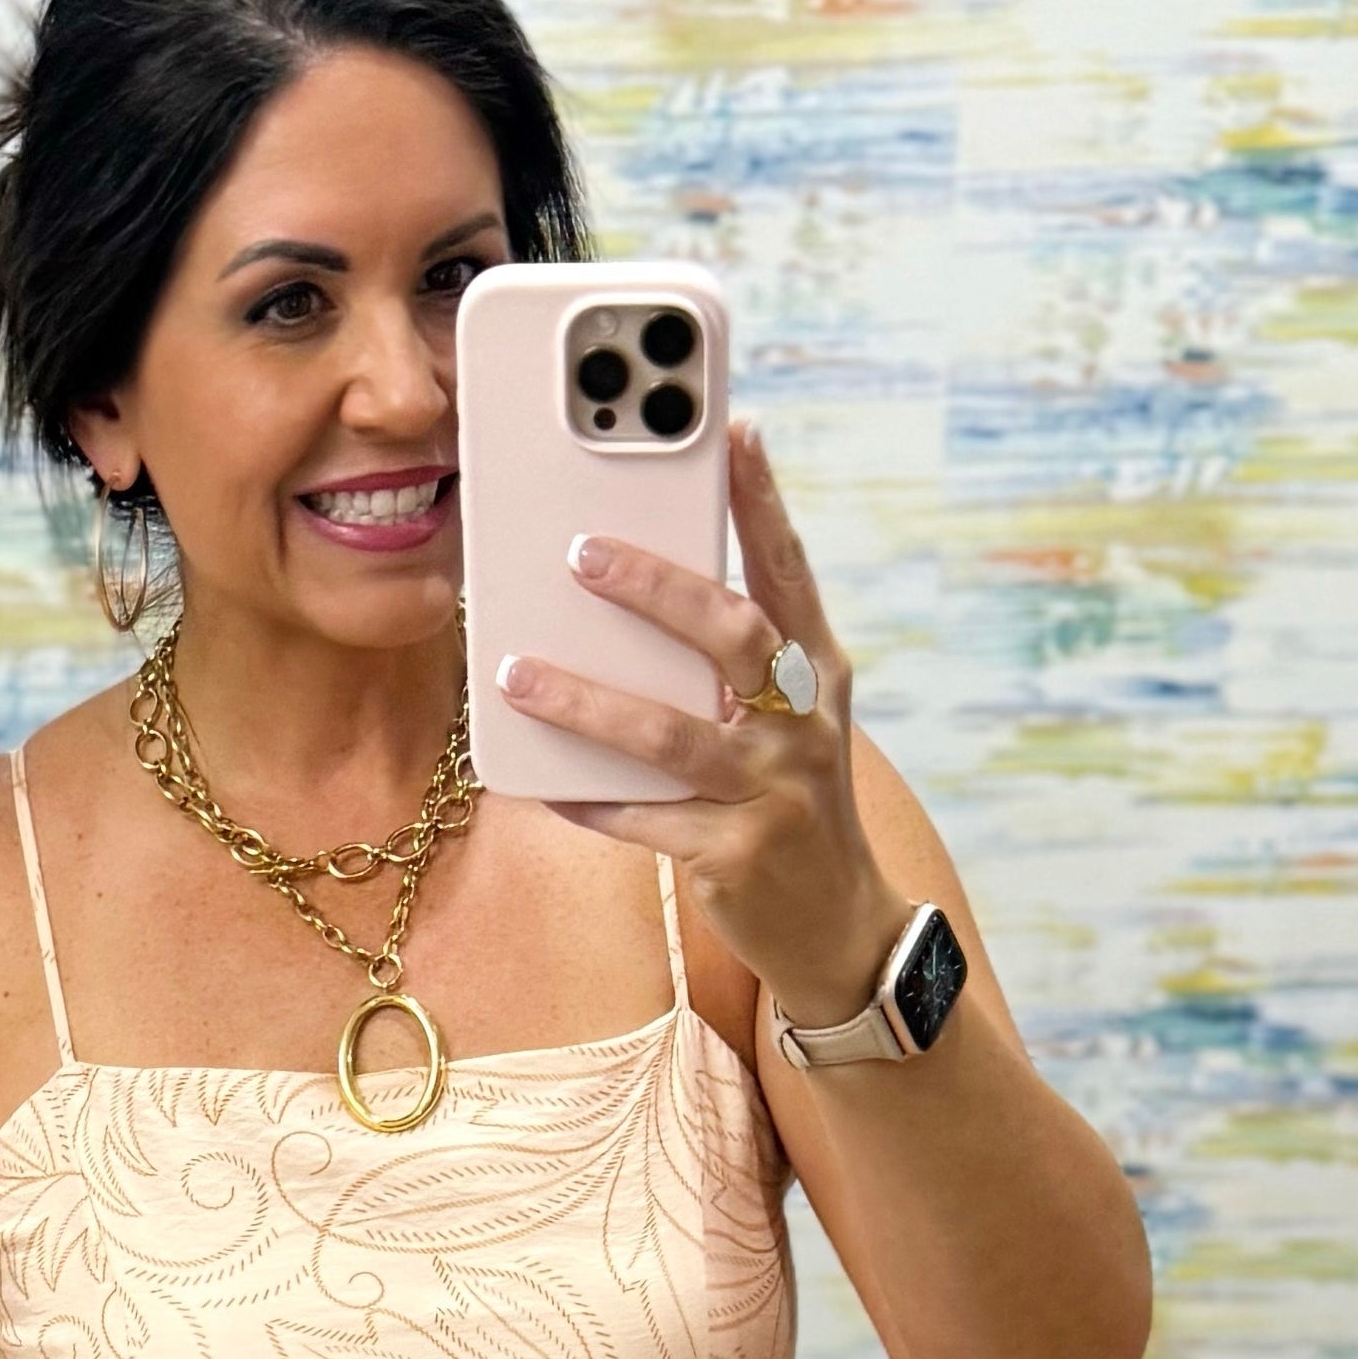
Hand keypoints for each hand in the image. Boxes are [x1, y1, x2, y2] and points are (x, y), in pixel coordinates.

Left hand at [491, 420, 910, 1031]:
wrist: (839, 928)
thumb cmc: (790, 805)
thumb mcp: (785, 724)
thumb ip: (734, 666)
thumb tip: (641, 592)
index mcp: (818, 675)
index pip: (790, 572)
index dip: (763, 502)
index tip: (735, 429)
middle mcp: (804, 726)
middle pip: (732, 636)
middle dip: (657, 588)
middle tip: (581, 551)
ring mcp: (773, 793)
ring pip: (671, 735)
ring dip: (588, 702)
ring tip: (519, 671)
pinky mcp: (734, 857)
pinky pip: (642, 820)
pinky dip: (588, 799)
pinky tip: (540, 780)